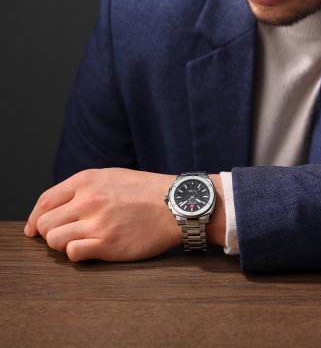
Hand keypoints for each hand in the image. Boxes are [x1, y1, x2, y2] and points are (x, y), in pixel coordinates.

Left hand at [24, 168, 180, 261]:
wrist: (176, 204)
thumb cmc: (147, 191)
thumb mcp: (113, 176)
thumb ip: (84, 187)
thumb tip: (59, 205)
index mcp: (87, 181)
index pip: (45, 201)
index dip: (34, 218)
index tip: (33, 229)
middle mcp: (89, 200)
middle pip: (45, 223)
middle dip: (49, 232)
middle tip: (63, 235)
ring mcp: (97, 222)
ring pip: (54, 240)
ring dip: (62, 243)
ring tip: (80, 241)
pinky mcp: (108, 244)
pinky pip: (73, 253)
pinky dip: (76, 253)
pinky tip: (90, 248)